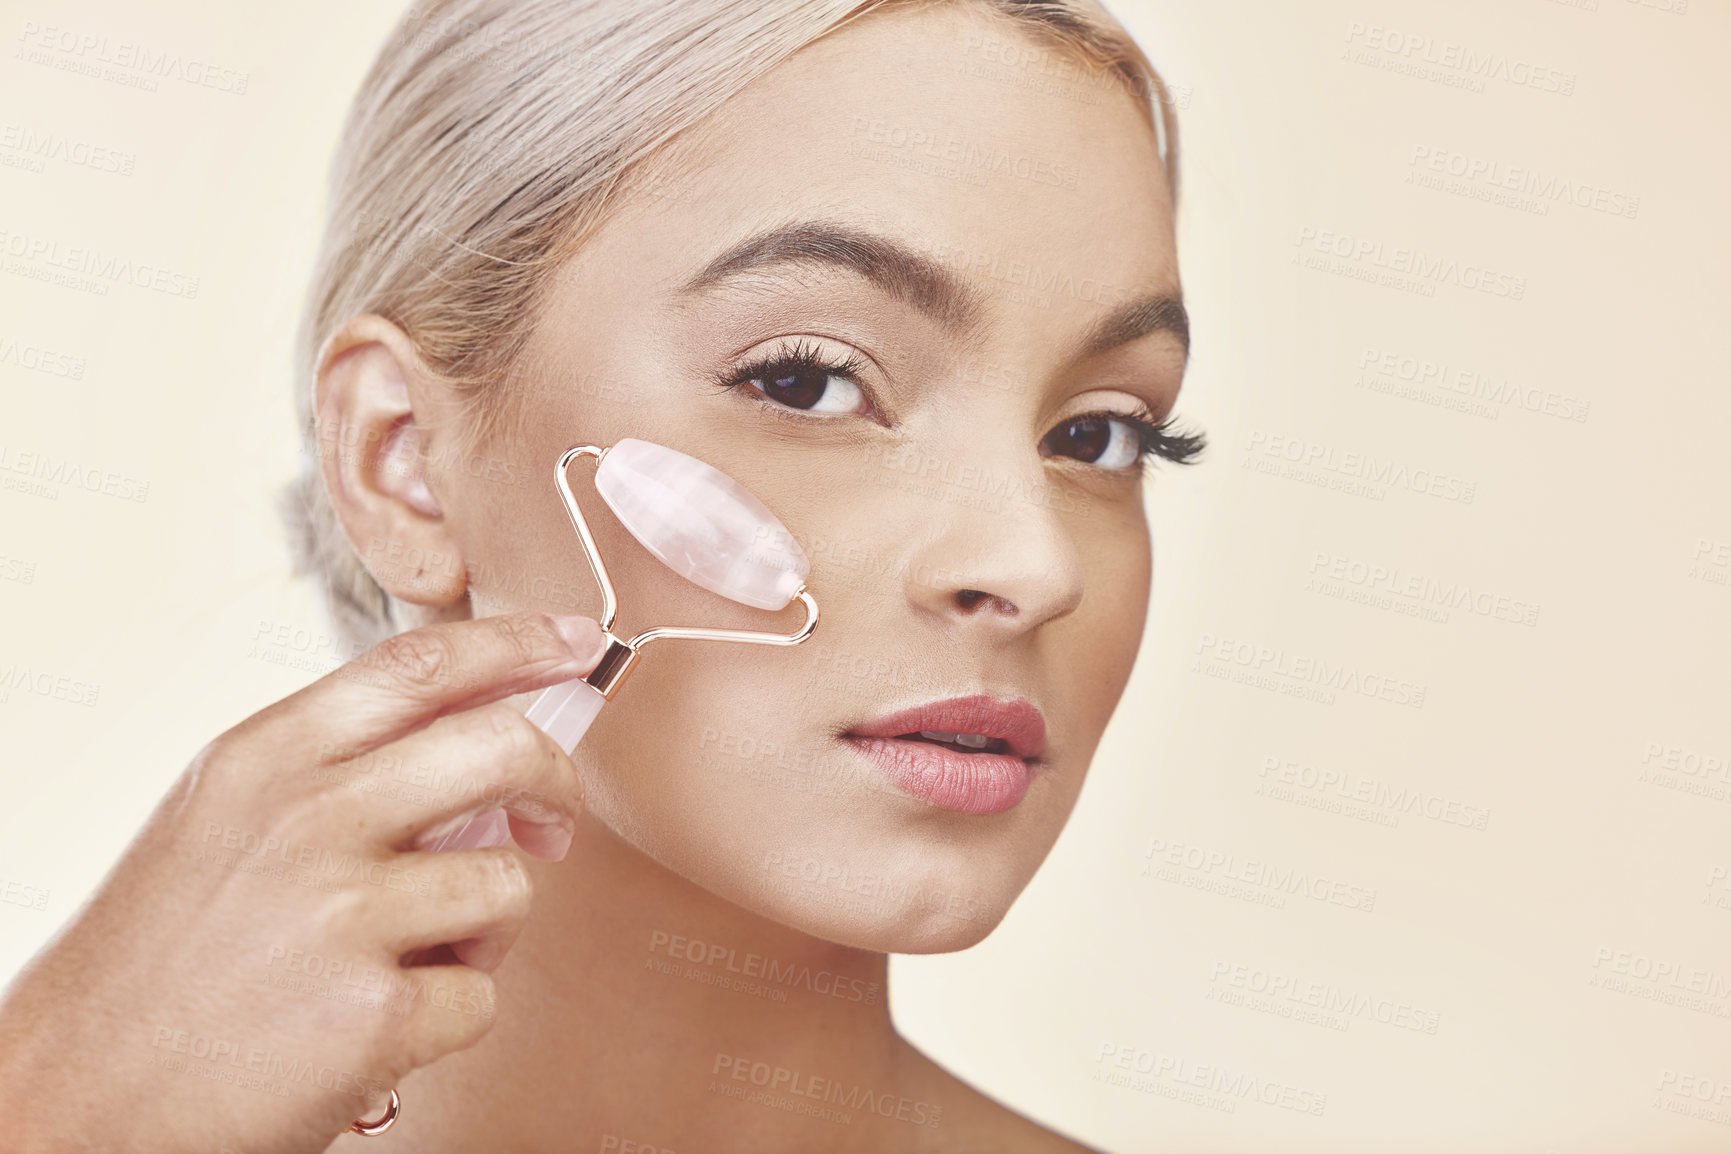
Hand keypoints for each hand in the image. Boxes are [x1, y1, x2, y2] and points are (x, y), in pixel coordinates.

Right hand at [0, 612, 605, 1152]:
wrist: (72, 1096)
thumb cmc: (157, 959)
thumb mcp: (221, 818)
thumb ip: (335, 770)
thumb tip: (474, 740)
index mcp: (267, 758)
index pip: (421, 665)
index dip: (518, 643)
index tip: (578, 644)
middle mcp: (308, 819)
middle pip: (502, 748)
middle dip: (556, 782)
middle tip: (553, 821)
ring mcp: (343, 914)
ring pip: (507, 883)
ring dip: (483, 929)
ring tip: (410, 960)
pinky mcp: (373, 1013)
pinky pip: (483, 994)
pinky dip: (450, 1015)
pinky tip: (381, 1026)